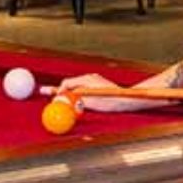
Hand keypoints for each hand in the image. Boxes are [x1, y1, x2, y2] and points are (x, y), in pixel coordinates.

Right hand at [55, 73, 169, 112]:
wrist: (127, 100)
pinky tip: (83, 104)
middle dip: (63, 94)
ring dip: (72, 96)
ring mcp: (95, 81)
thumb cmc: (110, 102)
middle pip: (71, 85)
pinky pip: (84, 90)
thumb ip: (73, 101)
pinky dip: (80, 96)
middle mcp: (90, 78)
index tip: (54, 101)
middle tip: (55, 101)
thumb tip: (60, 101)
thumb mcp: (89, 103)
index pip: (66, 83)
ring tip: (71, 104)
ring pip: (77, 88)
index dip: (59, 92)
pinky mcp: (99, 86)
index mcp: (86, 79)